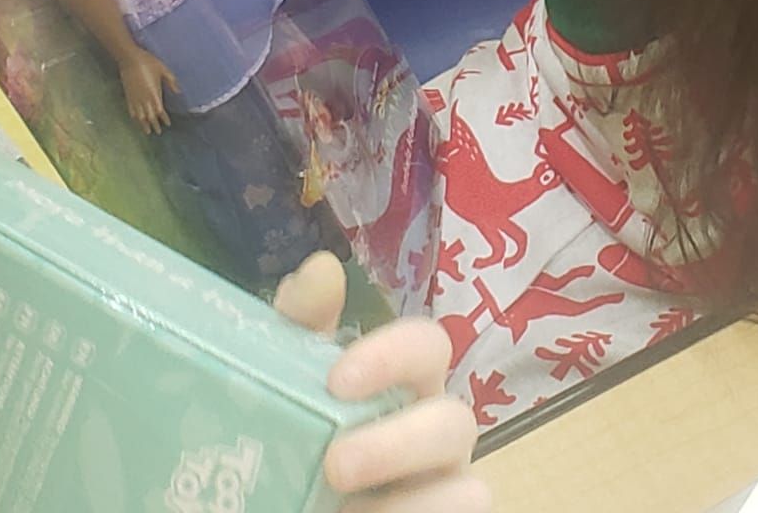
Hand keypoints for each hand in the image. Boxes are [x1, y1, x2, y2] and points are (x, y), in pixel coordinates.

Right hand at [119, 47, 178, 134]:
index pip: (160, 110)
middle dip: (154, 124)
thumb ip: (171, 81)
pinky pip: (131, 110)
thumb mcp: (163, 69)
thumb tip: (179, 92)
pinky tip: (136, 120)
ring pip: (140, 116)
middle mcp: (144, 99)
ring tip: (147, 132)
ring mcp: (135, 99)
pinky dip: (134, 117)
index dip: (163, 118)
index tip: (167, 125)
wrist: (130, 59)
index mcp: (154, 93)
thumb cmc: (148, 62)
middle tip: (158, 132)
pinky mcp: (128, 96)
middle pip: (150, 116)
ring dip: (144, 124)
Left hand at [276, 254, 488, 511]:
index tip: (337, 380)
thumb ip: (302, 326)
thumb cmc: (300, 434)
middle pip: (456, 422)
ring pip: (470, 491)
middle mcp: (436, 432)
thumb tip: (321, 268)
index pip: (427, 345)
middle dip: (397, 446)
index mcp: (406, 384)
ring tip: (350, 512)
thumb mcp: (292, 378)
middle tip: (335, 465)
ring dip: (412, 503)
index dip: (392, 355)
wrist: (287, 498)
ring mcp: (447, 488)